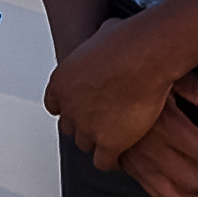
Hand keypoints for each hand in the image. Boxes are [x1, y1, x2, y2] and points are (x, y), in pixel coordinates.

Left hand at [45, 18, 185, 169]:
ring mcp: (86, 126)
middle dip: (84, 125)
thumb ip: (96, 46)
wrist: (142, 57)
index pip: (55, 104)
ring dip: (98, 143)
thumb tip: (107, 37)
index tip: (81, 108)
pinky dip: (112, 160)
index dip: (70, 106)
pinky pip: (103, 162)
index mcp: (61, 81)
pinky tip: (121, 155)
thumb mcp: (101, 35)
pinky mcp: (108, 143)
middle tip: (100, 124)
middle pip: (69, 127)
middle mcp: (69, 106)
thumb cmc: (126, 42)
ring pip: (85, 145)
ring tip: (112, 141)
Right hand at [118, 73, 197, 196]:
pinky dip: (183, 195)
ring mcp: (139, 164)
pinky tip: (192, 179)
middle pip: (197, 180)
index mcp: (161, 125)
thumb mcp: (165, 75)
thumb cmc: (134, 78)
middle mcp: (149, 149)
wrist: (98, 88)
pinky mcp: (133, 170)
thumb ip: (196, 87)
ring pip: (179, 196)